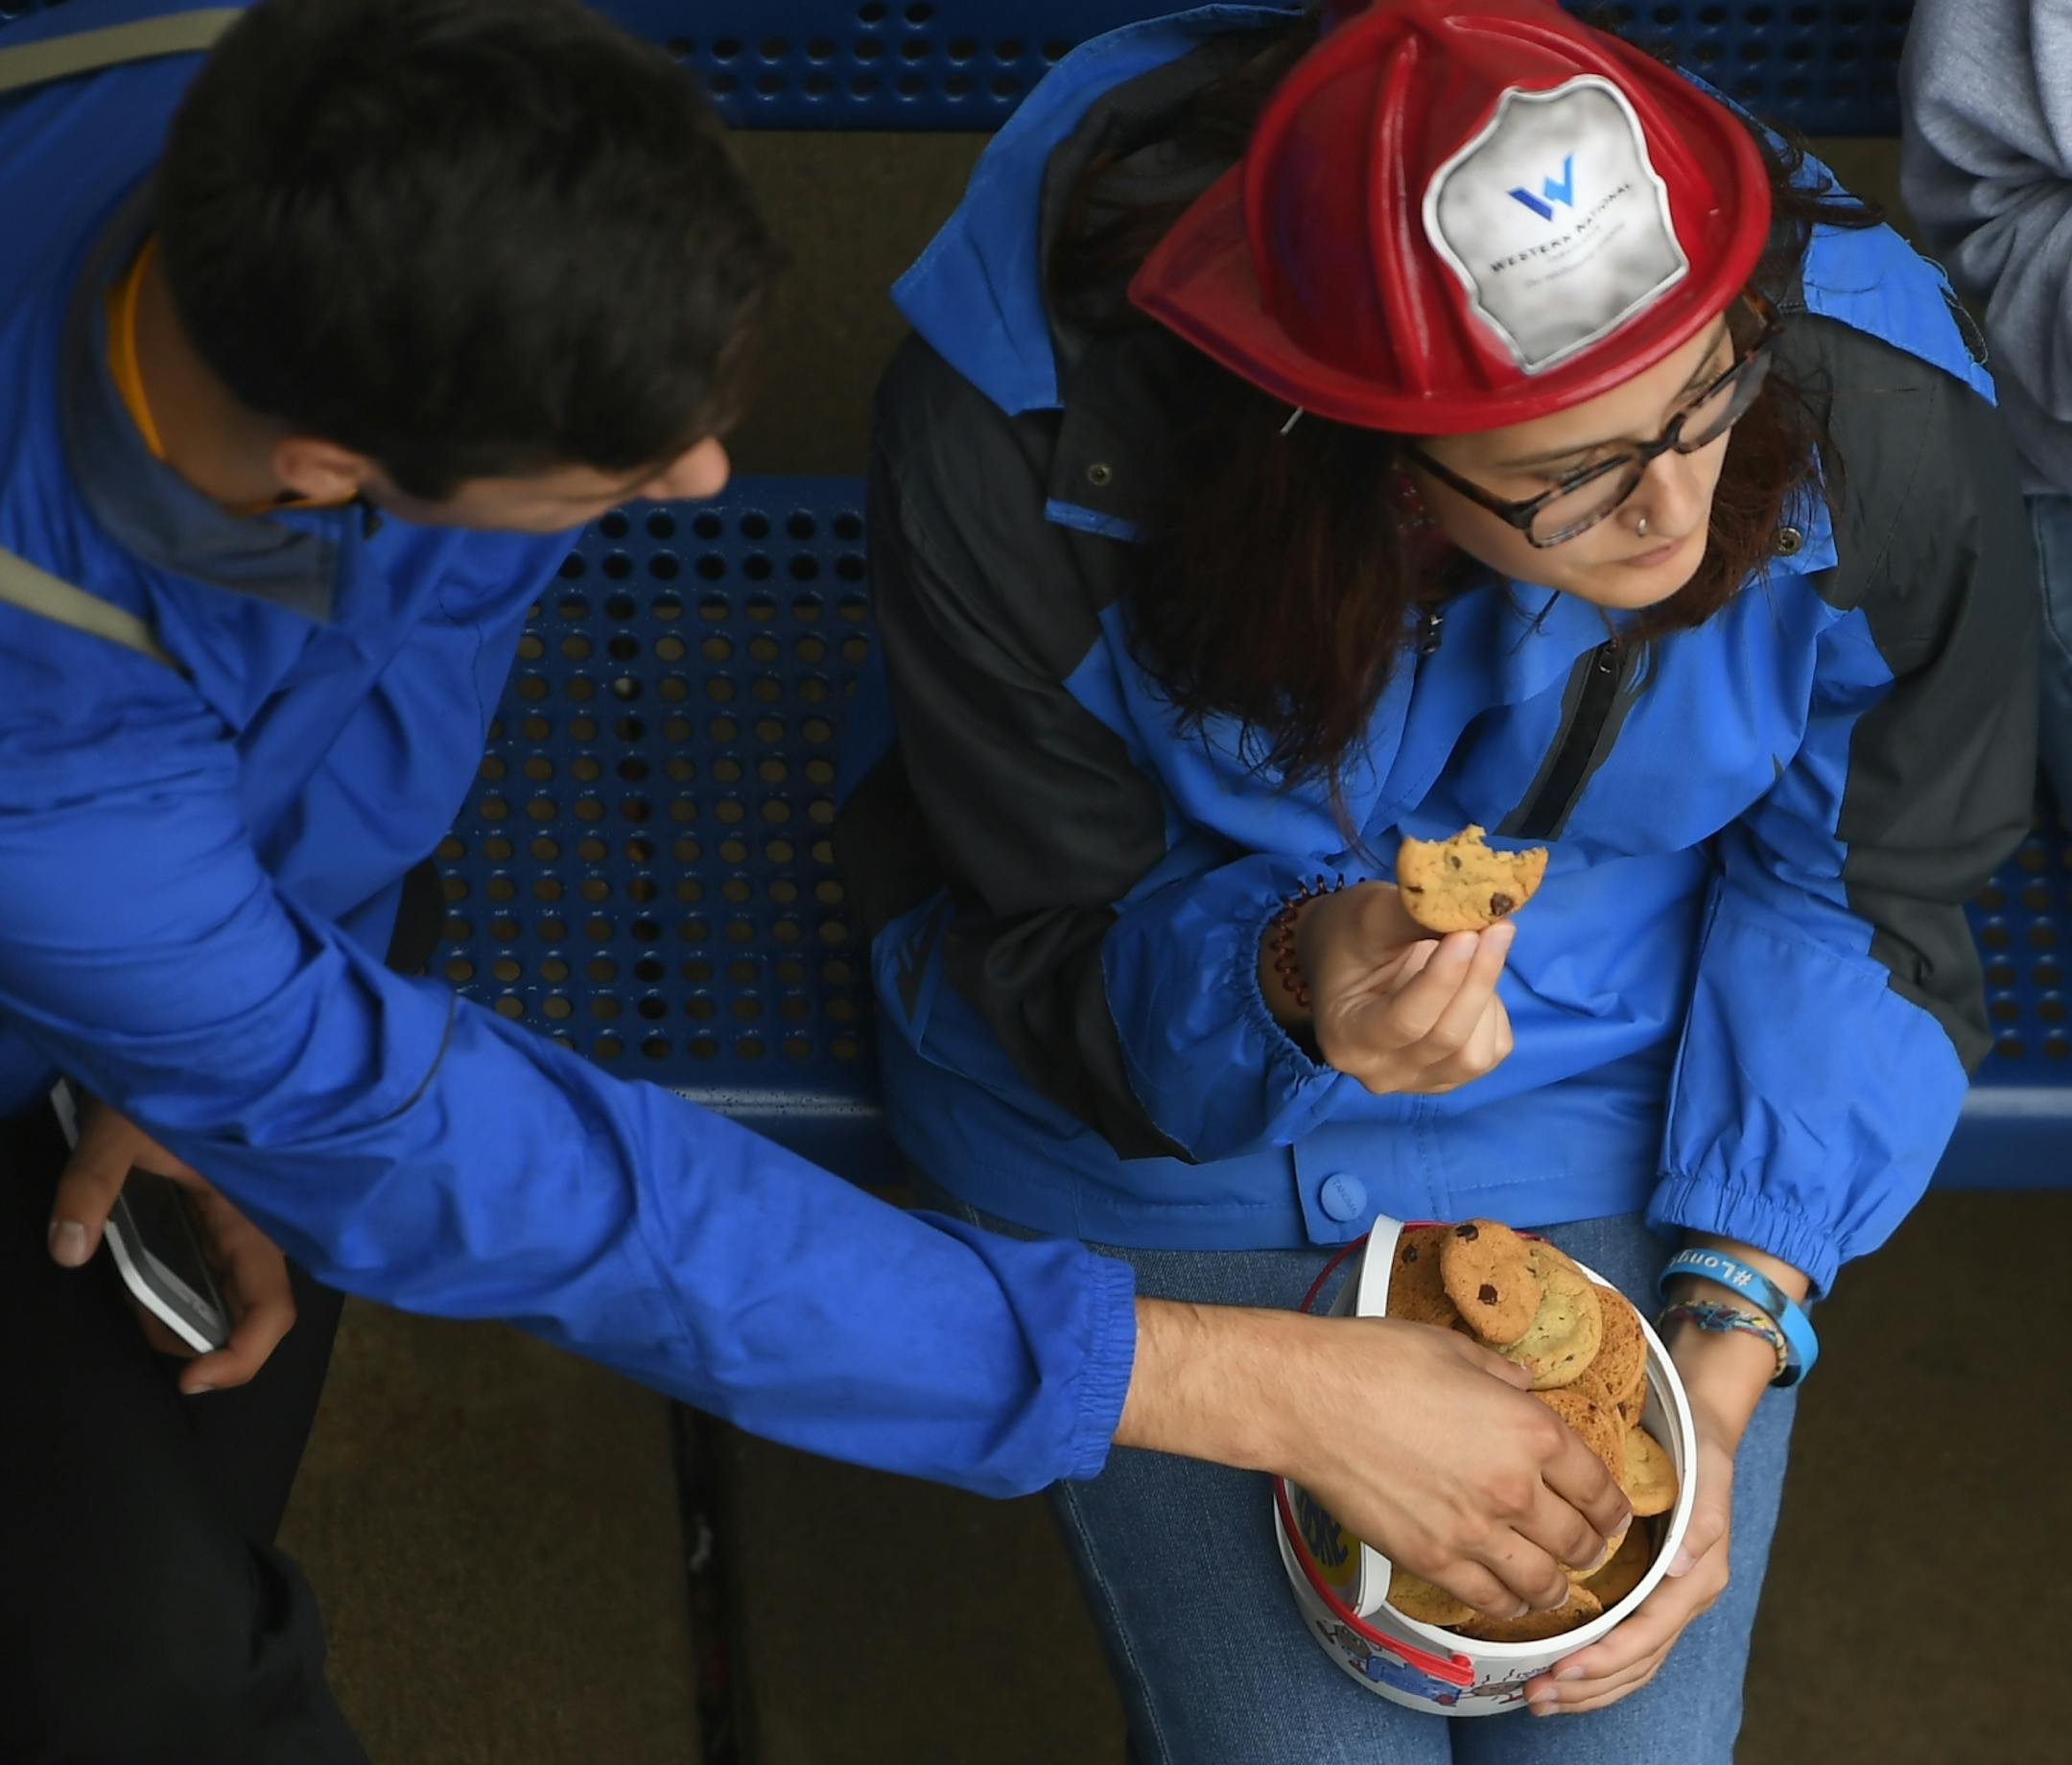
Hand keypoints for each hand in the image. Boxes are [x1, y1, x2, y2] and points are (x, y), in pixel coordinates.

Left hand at [50, 1100, 296, 1392]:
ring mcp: (240, 1222)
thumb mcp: (120, 1131)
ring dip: (188, 1317)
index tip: (189, 1378)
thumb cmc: (170, 1078)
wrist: (187, 1039)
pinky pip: (218, 1271)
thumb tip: (66, 1249)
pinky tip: (145, 1279)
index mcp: (248, 1216)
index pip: (271, 1308)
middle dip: (202, 1342)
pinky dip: (184, 1292)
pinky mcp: (222, 1214)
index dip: (241, 1356)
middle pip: (253, 1313)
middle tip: (146, 1335)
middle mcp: (253, 1227)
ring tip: (137, 1307)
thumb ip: (91, 1187)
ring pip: (233, 1295)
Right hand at [1115, 1300, 1631, 1618]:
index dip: (1614, 1508)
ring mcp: (1474, 1532)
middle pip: (1580, 1542)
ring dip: (1558, 1586)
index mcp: (1531, 1430)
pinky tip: (1508, 1596)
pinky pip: (1490, 1600)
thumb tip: (1521, 1387)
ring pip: (1544, 1583)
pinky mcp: (1432, 1560)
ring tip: (1554, 1581)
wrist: (1309, 1399)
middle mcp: (1515, 1489)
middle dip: (1591, 1548)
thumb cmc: (1375, 1361)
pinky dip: (1509, 1604)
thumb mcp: (1455, 1350)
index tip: (1612, 1515)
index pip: (1600, 1488)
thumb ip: (1502, 1376)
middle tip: (1586, 1546)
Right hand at [1267, 882, 1514, 1094]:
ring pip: (1474, 1054)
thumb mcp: (1370, 917)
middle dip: (1477, 979)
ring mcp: (1417, 1081)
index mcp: (1346, 1038)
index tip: (1468, 932)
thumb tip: (1477, 909)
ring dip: (1487, 996)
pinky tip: (1474, 980)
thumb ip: (1417, 917)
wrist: (1344, 959)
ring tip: (1481, 949)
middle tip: (1497, 926)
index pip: (1406, 1020)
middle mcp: (1379, 1072)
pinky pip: (1491, 1051)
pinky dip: (1493, 1012)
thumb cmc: (1348, 934)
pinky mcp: (1451, 1076)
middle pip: (1445, 1038)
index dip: (1444, 978)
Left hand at [1520, 1342, 1752, 1714]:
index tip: (1561, 1670)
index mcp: (1699, 1576)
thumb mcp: (1707, 1470)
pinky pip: (1623, 1643)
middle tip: (1534, 1697)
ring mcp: (1667, 1599)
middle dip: (1588, 1686)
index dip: (1605, 1657)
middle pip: (1638, 1662)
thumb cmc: (1698, 1445)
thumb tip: (1685, 1566)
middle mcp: (1684, 1597)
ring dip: (1587, 1687)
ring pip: (1631, 1663)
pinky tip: (1557, 1671)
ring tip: (1537, 1697)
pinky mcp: (1648, 1592)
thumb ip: (1701, 1517)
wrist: (1699, 1422)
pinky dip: (1593, 1665)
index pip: (1649, 1634)